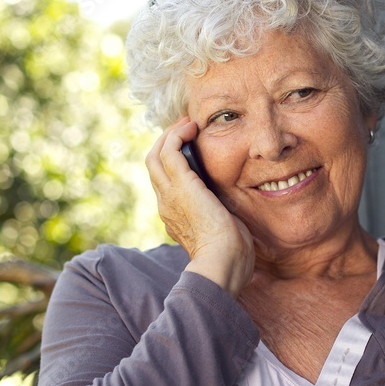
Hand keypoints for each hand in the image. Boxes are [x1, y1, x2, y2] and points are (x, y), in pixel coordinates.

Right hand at [145, 117, 254, 295]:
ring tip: (187, 124)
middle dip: (167, 142)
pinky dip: (177, 136)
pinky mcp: (180, 186)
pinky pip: (170, 152)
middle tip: (185, 128)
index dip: (172, 161)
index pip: (164, 181)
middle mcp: (166, 204)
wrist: (224, 261)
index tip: (189, 147)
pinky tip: (192, 128)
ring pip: (156, 155)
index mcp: (174, 215)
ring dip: (171, 135)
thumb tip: (229, 204)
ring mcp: (169, 195)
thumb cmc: (231, 253)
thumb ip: (219, 212)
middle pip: (153, 165)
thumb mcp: (222, 228)